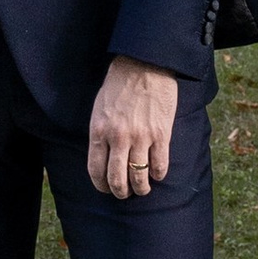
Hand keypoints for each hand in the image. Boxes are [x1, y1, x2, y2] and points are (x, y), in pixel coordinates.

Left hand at [87, 55, 178, 199]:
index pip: (96, 170)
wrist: (143, 65)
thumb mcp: (99, 108)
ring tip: (143, 188)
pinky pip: (160, 165)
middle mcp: (118, 138)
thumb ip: (101, 133)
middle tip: (125, 194)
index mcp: (99, 131)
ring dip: (141, 188)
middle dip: (121, 192)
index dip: (101, 185)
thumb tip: (104, 157)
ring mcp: (140, 137)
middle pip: (117, 179)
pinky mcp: (161, 134)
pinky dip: (159, 174)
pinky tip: (158, 173)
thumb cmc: (119, 85)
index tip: (106, 189)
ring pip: (140, 176)